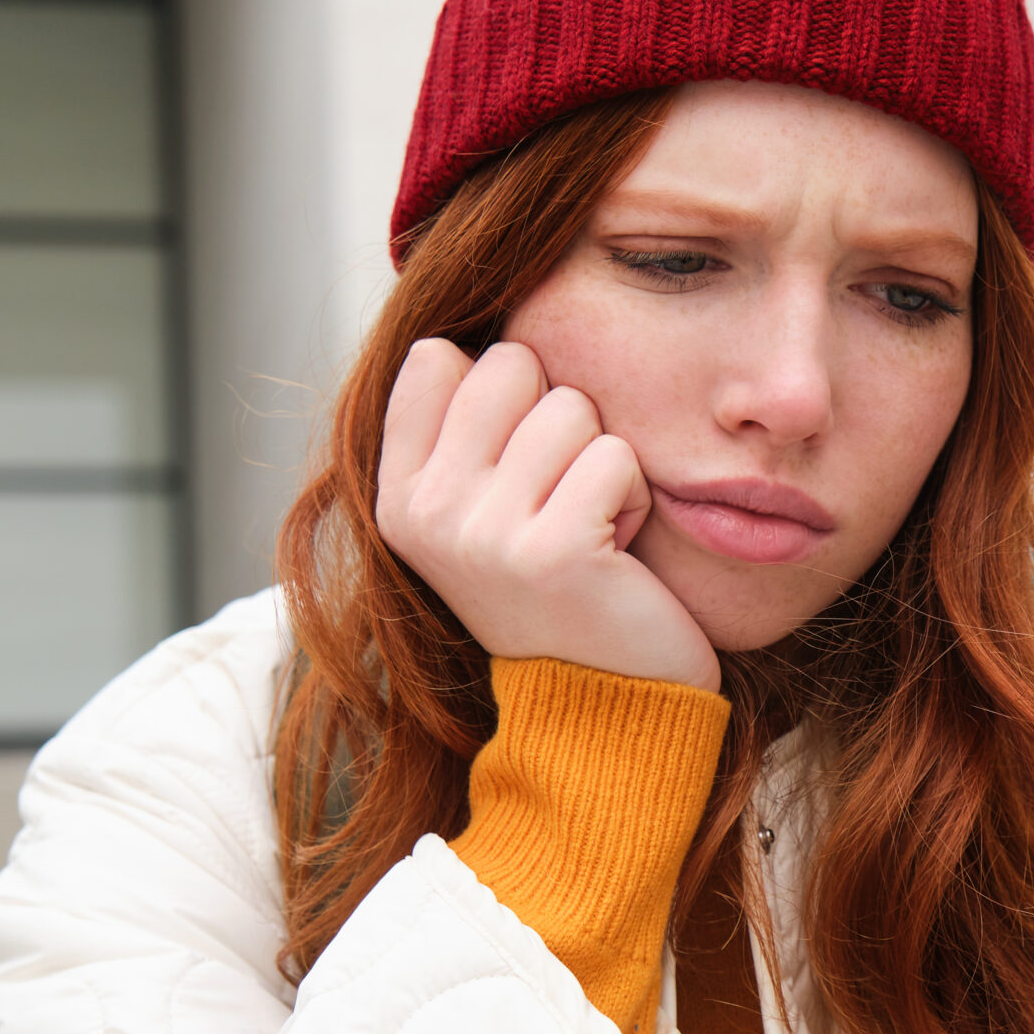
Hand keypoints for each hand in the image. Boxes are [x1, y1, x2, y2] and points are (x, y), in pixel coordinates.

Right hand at [376, 339, 719, 693]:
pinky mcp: (554, 550)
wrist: (602, 705)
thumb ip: (461, 424)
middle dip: (559, 420)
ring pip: (572, 407)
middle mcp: (425, 513)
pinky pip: (618, 457)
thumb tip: (455, 328)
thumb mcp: (482, 507)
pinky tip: (618, 553)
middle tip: (560, 501)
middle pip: (511, 362)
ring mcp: (483, 533)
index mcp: (396, 495)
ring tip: (590, 530)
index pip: (439, 356)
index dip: (504, 394)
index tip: (515, 472)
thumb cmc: (558, 588)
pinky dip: (637, 498)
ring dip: (604, 463)